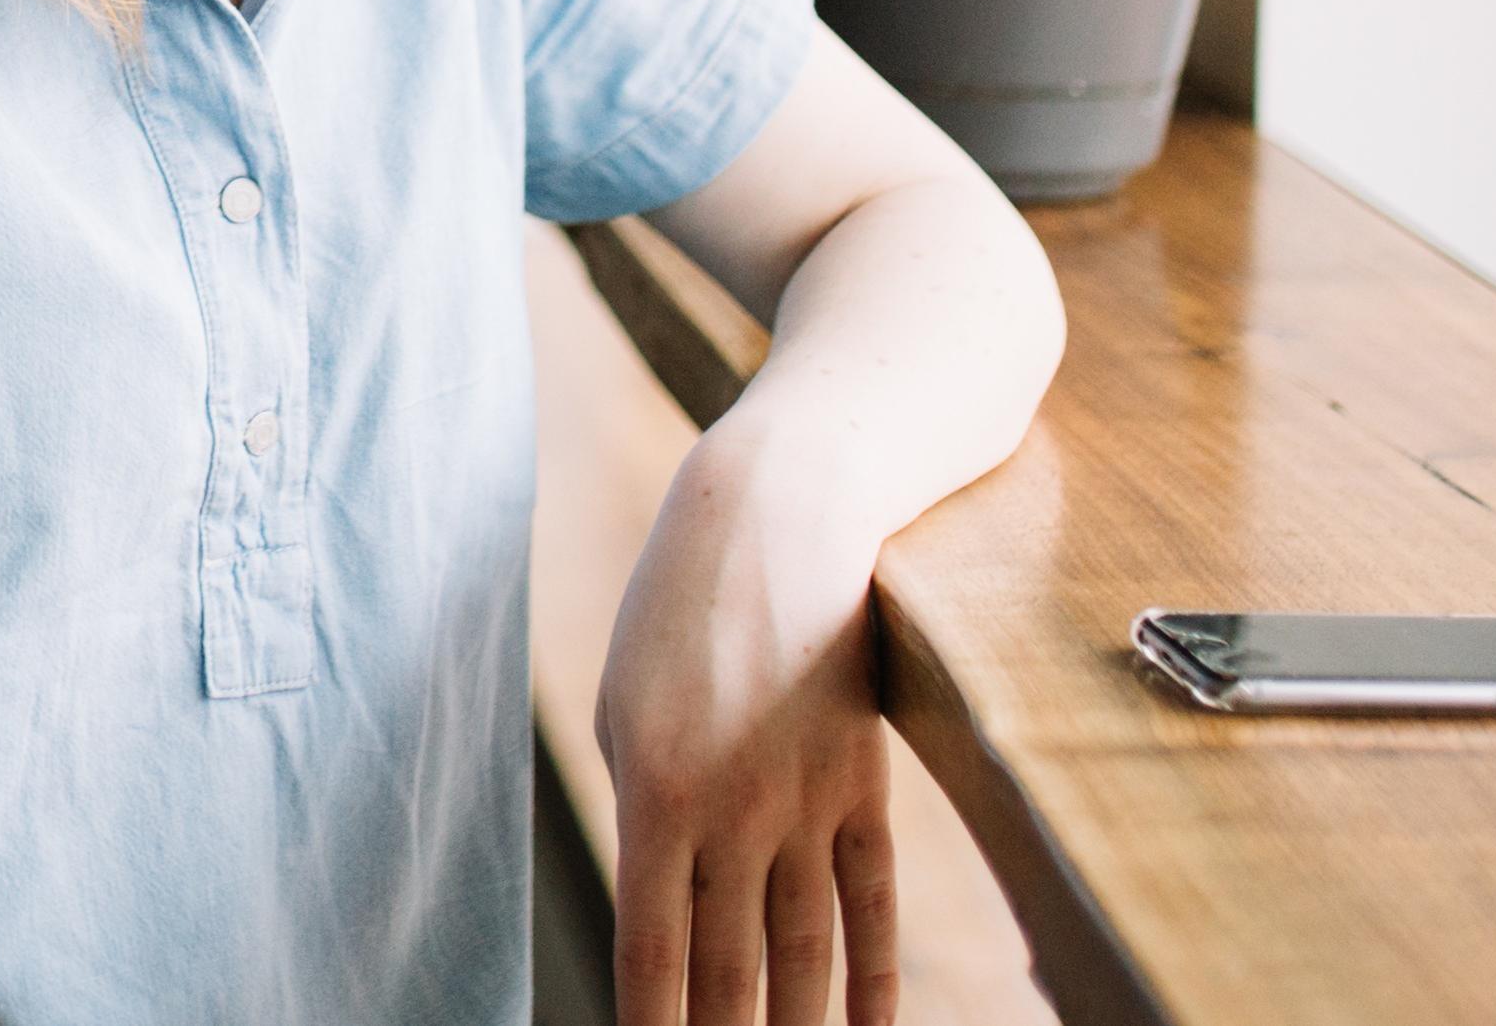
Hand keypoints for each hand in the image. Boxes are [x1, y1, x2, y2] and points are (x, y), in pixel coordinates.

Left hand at [593, 424, 897, 1025]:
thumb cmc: (676, 609)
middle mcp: (734, 814)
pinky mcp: (862, 785)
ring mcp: (807, 805)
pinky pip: (870, 902)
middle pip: (730, 973)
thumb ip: (643, 810)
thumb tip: (658, 901)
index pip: (652, 954)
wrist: (781, 517)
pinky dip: (872, 977)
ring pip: (804, 954)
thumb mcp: (623, 705)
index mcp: (653, 796)